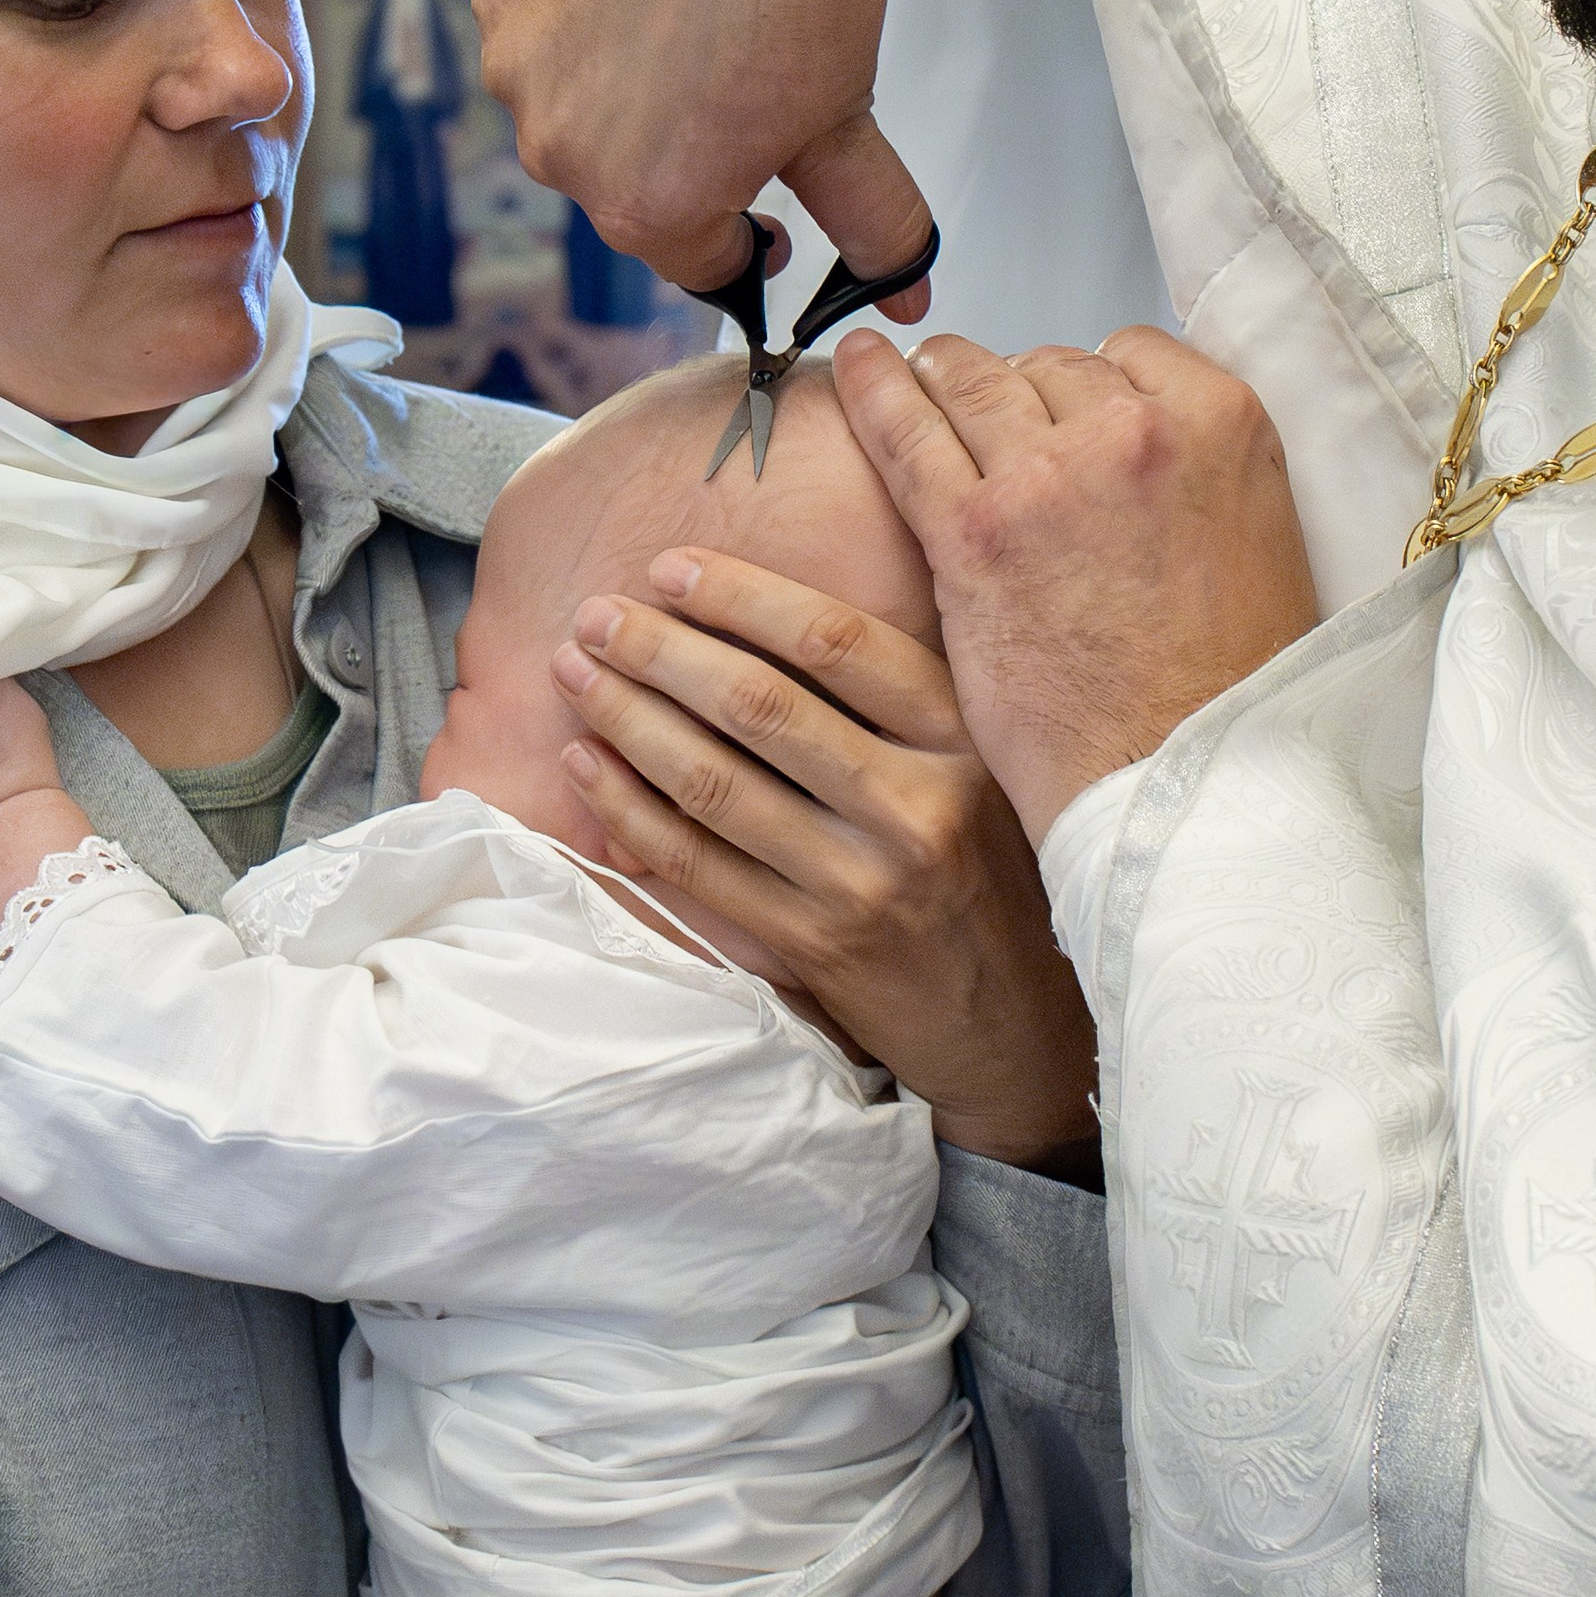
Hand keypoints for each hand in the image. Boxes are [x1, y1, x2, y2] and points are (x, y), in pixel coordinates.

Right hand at [474, 0, 933, 311]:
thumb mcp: (845, 125)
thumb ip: (872, 226)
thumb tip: (909, 295)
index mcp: (647, 209)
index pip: (695, 259)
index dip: (742, 232)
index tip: (764, 204)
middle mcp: (564, 156)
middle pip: (625, 191)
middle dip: (678, 161)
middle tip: (731, 92)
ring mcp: (520, 73)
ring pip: (574, 117)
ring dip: (619, 98)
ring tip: (685, 33)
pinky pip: (538, 43)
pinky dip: (578, 31)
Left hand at [551, 553, 1096, 1169]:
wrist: (1020, 1029)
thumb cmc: (991, 870)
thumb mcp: (984, 766)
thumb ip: (902, 697)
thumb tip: (763, 611)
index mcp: (961, 739)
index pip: (837, 641)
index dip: (742, 596)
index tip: (672, 567)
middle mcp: (915, 805)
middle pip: (760, 705)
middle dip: (660, 651)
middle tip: (596, 615)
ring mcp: (860, 882)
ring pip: (715, 783)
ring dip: (628, 720)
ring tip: (574, 675)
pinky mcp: (813, 945)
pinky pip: (699, 865)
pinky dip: (631, 810)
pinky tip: (588, 767)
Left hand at [833, 327, 1320, 847]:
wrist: (1182, 784)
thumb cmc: (1222, 693)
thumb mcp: (1258, 549)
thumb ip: (1195, 478)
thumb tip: (1134, 452)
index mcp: (1223, 426)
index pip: (1133, 352)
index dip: (1093, 384)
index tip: (1069, 408)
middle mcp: (1136, 431)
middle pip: (1048, 363)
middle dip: (1017, 387)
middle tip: (991, 413)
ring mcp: (1047, 474)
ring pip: (974, 379)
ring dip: (945, 378)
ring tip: (918, 377)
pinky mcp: (972, 529)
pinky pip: (906, 430)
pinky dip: (871, 387)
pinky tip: (851, 364)